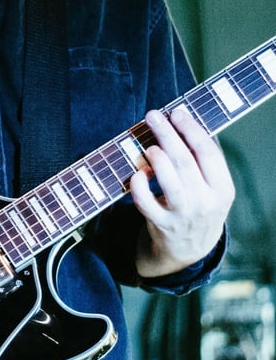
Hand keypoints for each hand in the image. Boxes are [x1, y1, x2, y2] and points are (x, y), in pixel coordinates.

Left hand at [130, 108, 233, 278]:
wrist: (191, 247)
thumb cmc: (199, 204)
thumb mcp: (212, 186)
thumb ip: (201, 160)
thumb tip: (180, 120)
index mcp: (222, 188)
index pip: (209, 153)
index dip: (192, 130)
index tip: (177, 112)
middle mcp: (205, 202)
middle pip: (185, 163)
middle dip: (168, 135)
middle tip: (153, 116)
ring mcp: (182, 215)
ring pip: (170, 183)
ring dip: (157, 160)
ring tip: (149, 146)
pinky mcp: (160, 224)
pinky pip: (146, 203)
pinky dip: (139, 187)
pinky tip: (136, 173)